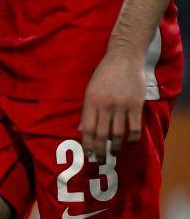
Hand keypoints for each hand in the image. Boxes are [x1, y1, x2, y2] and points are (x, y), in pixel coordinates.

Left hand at [80, 47, 146, 161]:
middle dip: (100, 151)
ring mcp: (121, 106)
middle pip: (102, 135)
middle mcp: (105, 105)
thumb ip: (87, 110)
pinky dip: (132, 139)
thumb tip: (82, 130)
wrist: (123, 58)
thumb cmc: (104, 75)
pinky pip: (134, 127)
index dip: (87, 144)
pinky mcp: (136, 105)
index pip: (87, 129)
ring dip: (116, 147)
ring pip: (118, 134)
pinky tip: (130, 143)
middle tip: (100, 160)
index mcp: (91, 102)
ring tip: (114, 153)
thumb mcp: (90, 90)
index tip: (88, 154)